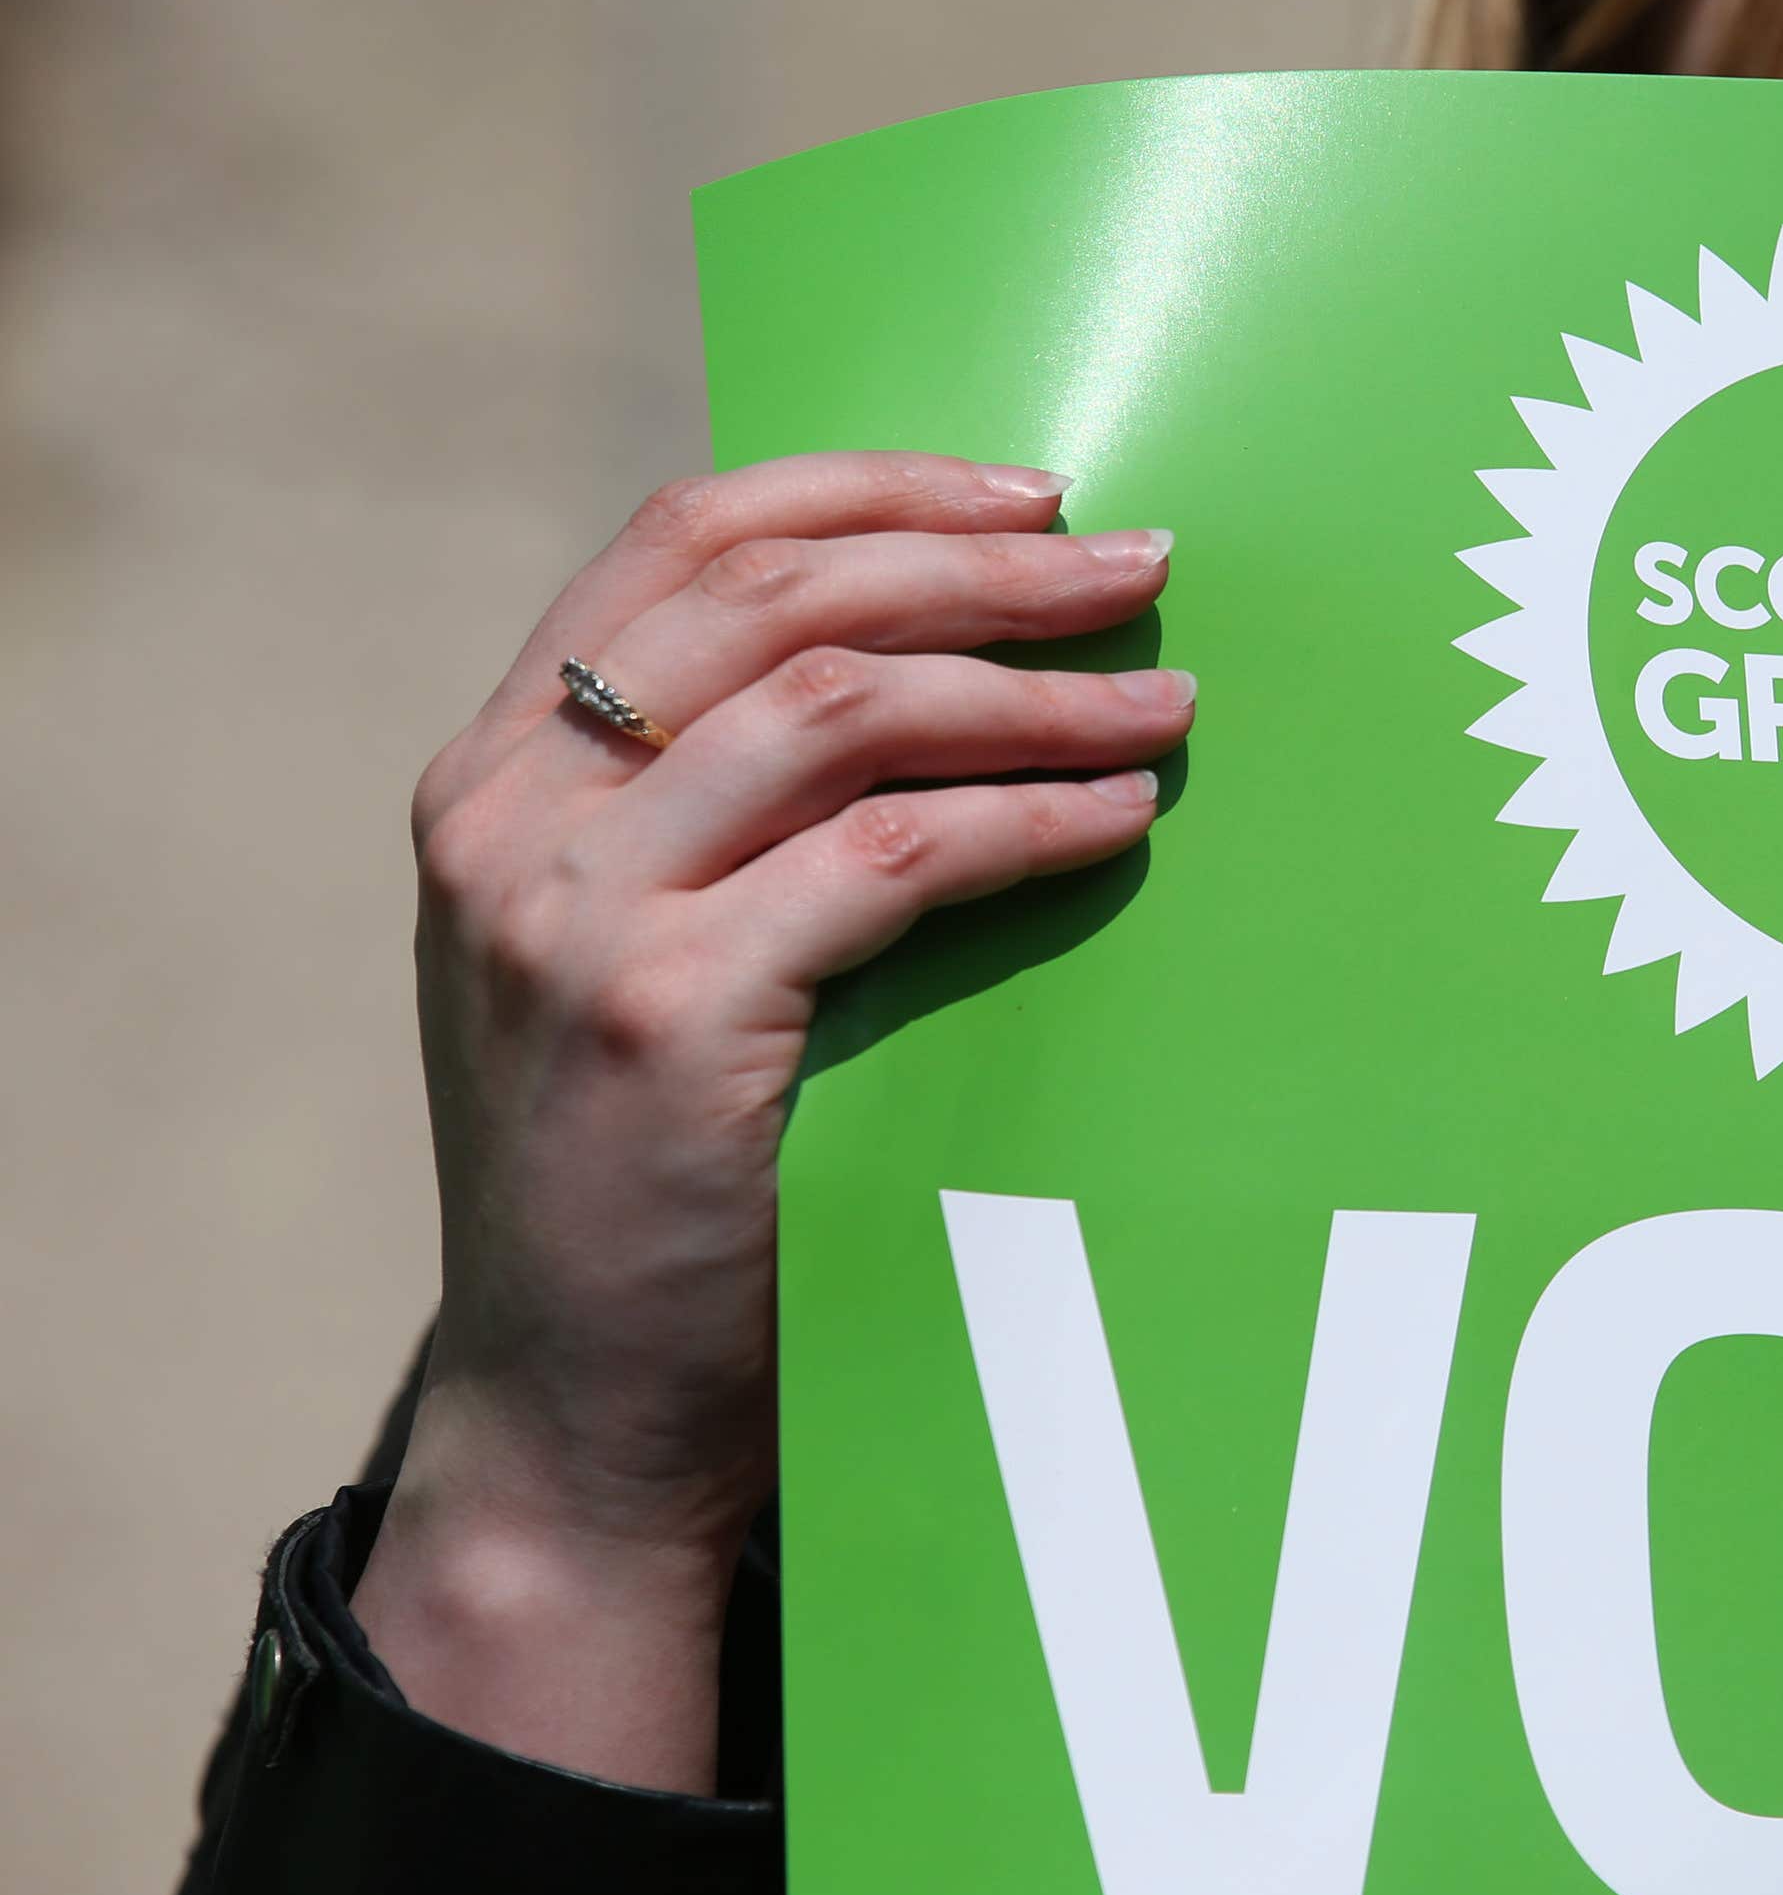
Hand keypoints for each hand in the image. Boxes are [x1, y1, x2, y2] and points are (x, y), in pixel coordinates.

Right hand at [352, 452, 1191, 1789]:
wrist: (577, 1408)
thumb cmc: (650, 1172)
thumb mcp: (639, 945)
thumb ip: (723, 807)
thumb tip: (951, 657)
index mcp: (501, 765)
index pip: (686, 539)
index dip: (871, 486)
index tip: (1029, 494)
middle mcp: (511, 810)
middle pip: (784, 596)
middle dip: (986, 563)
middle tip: (1143, 568)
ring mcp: (573, 907)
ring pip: (845, 703)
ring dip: (1034, 688)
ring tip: (1169, 706)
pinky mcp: (662, 1010)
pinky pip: (890, 856)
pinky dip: (1026, 821)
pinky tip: (1120, 822)